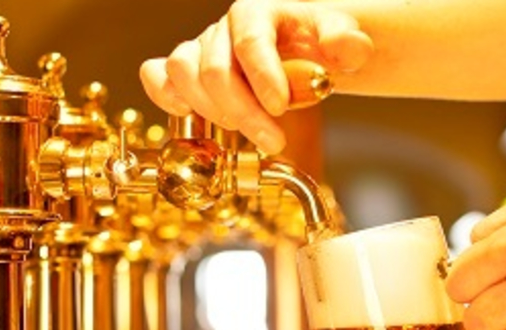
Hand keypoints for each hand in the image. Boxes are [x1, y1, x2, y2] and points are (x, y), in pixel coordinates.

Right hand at [140, 0, 372, 153]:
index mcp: (258, 10)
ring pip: (182, 71)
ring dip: (210, 110)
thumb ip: (347, 43)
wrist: (299, 50)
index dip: (262, 76)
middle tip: (273, 141)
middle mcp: (223, 27)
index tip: (280, 107)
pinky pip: (158, 74)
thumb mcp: (341, 40)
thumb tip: (347, 47)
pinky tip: (187, 115)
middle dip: (244, 112)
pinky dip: (165, 95)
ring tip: (242, 132)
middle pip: (215, 68)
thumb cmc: (315, 45)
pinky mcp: (187, 69)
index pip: (250, 39)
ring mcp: (201, 47)